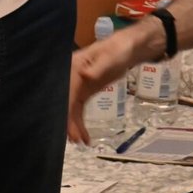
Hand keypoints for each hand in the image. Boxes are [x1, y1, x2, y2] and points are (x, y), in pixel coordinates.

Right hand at [66, 23, 156, 142]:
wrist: (128, 49)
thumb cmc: (119, 49)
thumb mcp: (111, 57)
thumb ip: (99, 67)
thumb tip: (85, 75)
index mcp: (72, 66)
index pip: (66, 90)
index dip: (65, 109)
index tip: (67, 127)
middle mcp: (69, 77)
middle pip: (64, 102)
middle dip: (67, 122)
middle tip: (75, 140)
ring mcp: (76, 86)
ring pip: (70, 109)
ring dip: (74, 127)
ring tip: (81, 142)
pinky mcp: (83, 92)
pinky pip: (78, 110)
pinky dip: (80, 124)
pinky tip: (85, 138)